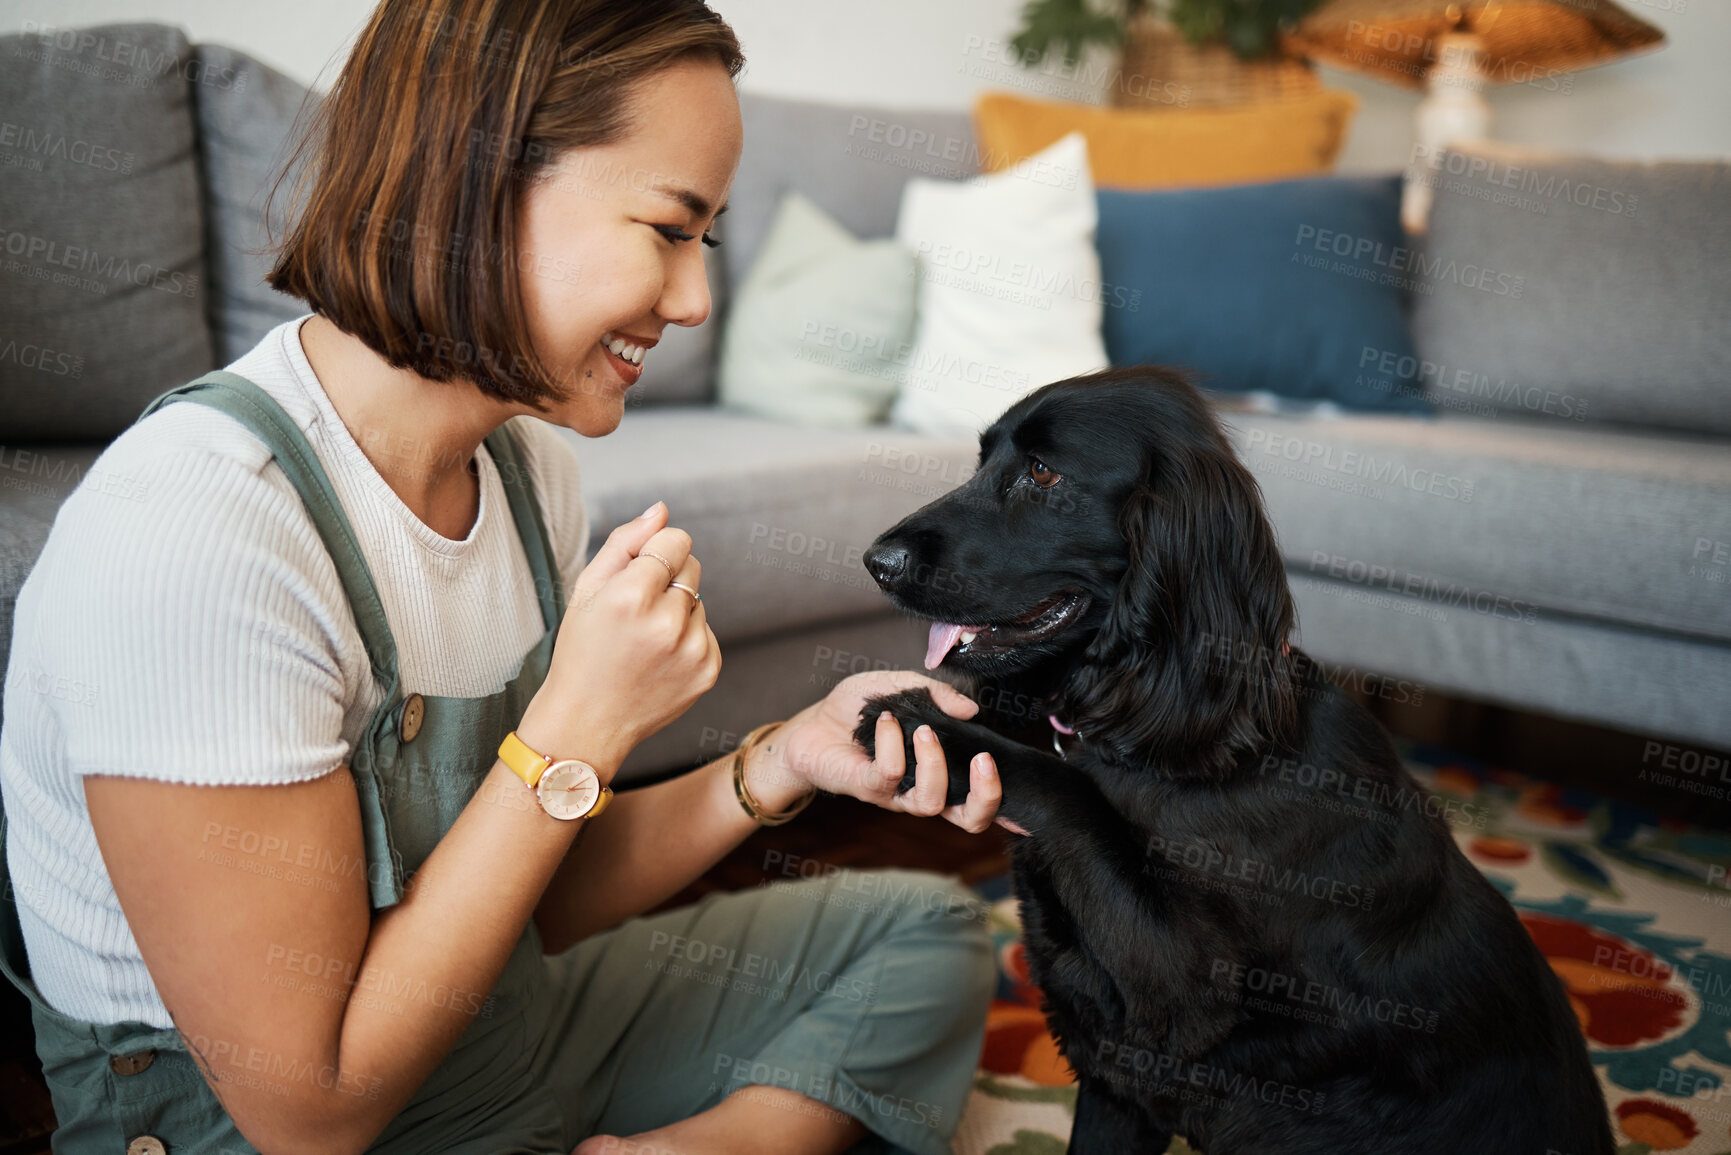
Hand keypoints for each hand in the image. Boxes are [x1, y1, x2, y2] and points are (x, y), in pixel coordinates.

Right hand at [520, 502, 719, 775]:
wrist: (587, 722)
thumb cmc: (582, 651)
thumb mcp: (587, 590)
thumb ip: (625, 542)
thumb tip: (662, 510)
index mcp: (631, 597)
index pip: (675, 539)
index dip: (656, 550)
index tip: (638, 572)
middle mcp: (667, 623)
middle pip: (692, 566)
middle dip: (667, 579)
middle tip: (635, 612)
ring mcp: (692, 650)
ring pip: (699, 600)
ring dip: (677, 611)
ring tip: (644, 641)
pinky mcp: (709, 670)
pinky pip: (706, 631)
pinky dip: (687, 639)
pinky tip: (658, 660)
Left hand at [766, 671, 1008, 834]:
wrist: (811, 725)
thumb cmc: (860, 711)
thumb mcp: (903, 690)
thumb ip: (938, 695)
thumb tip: (972, 709)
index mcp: (941, 771)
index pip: (980, 798)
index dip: (1006, 805)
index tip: (1031, 806)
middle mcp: (924, 790)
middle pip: (969, 820)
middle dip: (987, 797)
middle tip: (984, 760)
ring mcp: (896, 794)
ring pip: (932, 802)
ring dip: (934, 764)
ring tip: (924, 729)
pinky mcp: (867, 789)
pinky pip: (889, 775)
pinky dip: (892, 744)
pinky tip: (885, 720)